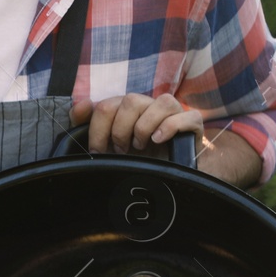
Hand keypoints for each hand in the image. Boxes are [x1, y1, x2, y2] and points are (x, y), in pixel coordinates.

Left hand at [73, 94, 202, 157]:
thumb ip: (87, 123)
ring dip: (144, 128)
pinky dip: (170, 128)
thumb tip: (82, 104)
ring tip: (140, 146)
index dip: (98, 130)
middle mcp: (149, 104)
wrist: (161, 175)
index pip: (107, 106)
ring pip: (161, 102)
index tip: (98, 151)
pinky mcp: (192, 122)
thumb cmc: (131, 158)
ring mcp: (173, 111)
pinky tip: (158, 141)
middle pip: (131, 101)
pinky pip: (186, 116)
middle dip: (120, 130)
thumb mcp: (105, 144)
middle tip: (121, 150)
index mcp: (126, 108)